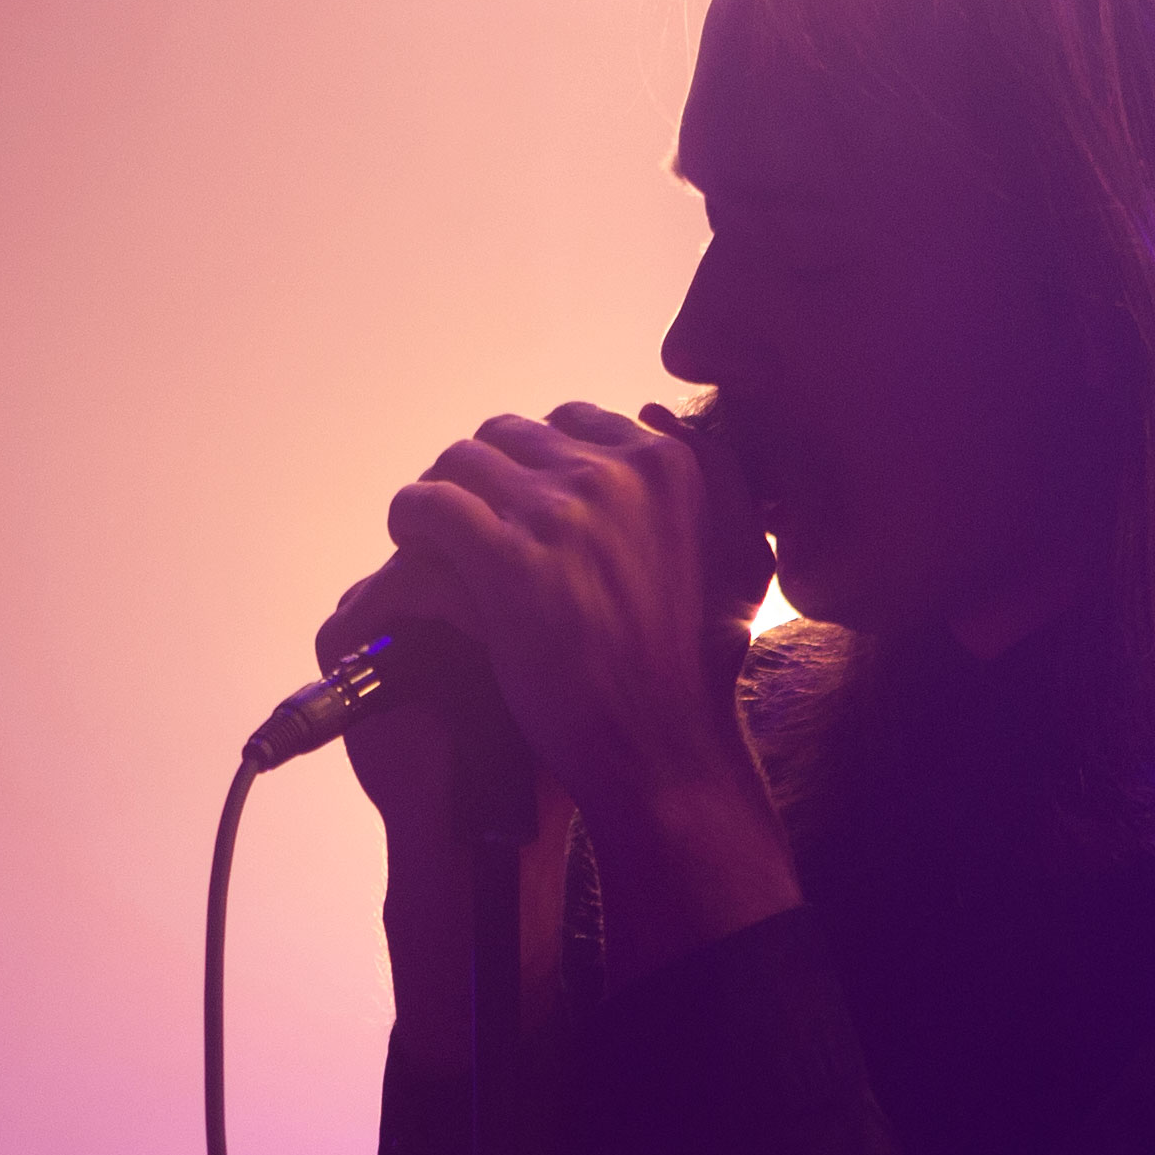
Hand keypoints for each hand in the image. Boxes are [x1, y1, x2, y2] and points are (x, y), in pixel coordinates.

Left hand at [319, 405, 757, 829]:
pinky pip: (429, 503)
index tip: (521, 499)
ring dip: (442, 491)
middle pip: (510, 434)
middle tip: (472, 520)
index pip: (572, 420)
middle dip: (486, 473)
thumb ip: (715, 473)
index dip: (538, 460)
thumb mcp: (744, 552)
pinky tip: (410, 544)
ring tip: (433, 534)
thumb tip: (650, 411)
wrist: (666, 743)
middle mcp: (616, 474)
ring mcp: (559, 514)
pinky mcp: (506, 560)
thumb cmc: (703, 662)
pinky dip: (410, 516)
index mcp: (669, 465)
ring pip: (461, 459)